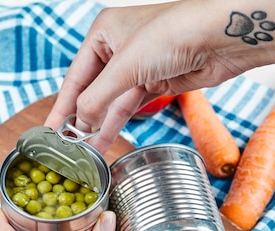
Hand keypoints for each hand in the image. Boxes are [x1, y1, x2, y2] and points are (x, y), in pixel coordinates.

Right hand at [45, 2, 245, 152]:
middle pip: (91, 91)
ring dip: (98, 127)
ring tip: (82, 152)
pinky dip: (116, 124)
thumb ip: (97, 98)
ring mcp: (137, 67)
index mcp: (103, 33)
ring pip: (110, 103)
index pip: (75, 77)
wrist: (223, 36)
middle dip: (80, 119)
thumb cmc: (173, 34)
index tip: (50, 130)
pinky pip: (128, 108)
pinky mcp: (155, 82)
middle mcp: (117, 48)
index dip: (62, 106)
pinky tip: (103, 141)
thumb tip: (79, 123)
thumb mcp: (125, 66)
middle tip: (65, 145)